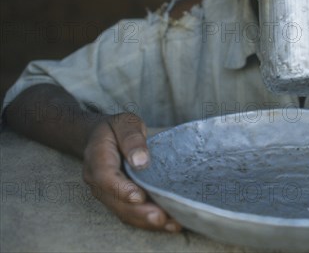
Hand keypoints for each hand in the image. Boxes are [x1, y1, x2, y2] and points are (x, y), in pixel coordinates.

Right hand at [82, 112, 181, 231]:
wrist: (100, 137)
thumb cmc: (116, 128)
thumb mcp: (125, 122)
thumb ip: (131, 138)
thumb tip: (141, 160)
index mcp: (97, 158)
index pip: (106, 177)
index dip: (122, 189)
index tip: (139, 196)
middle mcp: (98, 180)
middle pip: (116, 201)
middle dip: (139, 212)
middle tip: (161, 218)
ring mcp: (107, 193)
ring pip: (124, 212)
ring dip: (146, 221)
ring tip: (171, 224)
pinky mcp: (118, 200)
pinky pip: (131, 213)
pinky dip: (149, 221)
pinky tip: (171, 223)